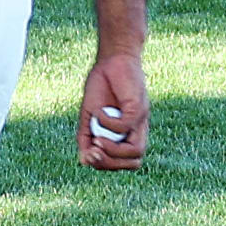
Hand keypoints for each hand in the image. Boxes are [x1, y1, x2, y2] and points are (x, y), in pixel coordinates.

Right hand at [76, 53, 148, 170]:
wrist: (111, 60)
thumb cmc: (101, 86)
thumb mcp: (89, 116)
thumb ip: (86, 138)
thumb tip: (84, 161)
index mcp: (128, 136)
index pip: (124, 163)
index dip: (106, 165)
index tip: (88, 155)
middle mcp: (138, 130)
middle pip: (134, 163)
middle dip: (109, 163)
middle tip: (92, 152)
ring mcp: (141, 120)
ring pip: (135, 151)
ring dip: (112, 151)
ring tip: (96, 141)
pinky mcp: (139, 108)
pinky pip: (125, 126)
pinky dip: (108, 123)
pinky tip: (99, 112)